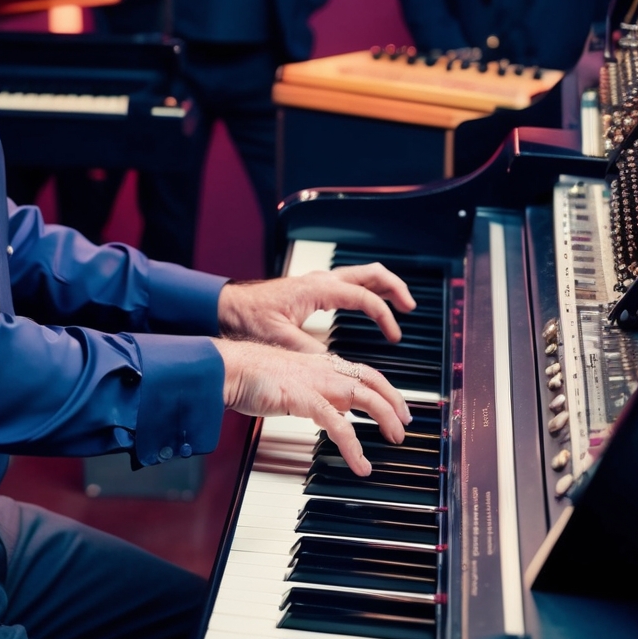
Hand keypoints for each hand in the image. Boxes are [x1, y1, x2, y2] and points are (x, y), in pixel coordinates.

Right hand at [213, 338, 410, 475]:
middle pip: (374, 382)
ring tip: (395, 439)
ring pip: (366, 399)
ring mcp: (317, 383)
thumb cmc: (251, 375)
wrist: (230, 367)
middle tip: (405, 425)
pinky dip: (355, 447)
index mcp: (322, 364)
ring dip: (386, 419)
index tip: (397, 405)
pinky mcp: (307, 399)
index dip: (386, 388)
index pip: (365, 372)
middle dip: (395, 403)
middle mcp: (325, 370)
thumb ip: (309, 391)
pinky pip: (339, 426)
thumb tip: (322, 408)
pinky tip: (361, 465)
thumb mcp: (289, 380)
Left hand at [217, 263, 415, 352]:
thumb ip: (309, 352)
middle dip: (395, 287)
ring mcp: (318, 282)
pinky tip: (371, 307)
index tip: (394, 336)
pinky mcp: (314, 289)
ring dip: (384, 287)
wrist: (227, 306)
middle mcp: (322, 281)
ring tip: (401, 305)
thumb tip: (334, 366)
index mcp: (318, 289)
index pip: (363, 296)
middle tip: (410, 307)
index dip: (383, 316)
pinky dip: (368, 291)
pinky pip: (350, 283)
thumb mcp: (280, 338)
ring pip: (362, 274)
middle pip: (370, 273)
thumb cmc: (247, 318)